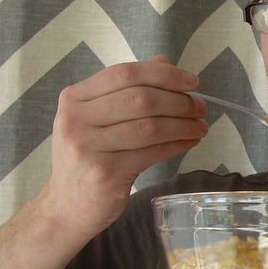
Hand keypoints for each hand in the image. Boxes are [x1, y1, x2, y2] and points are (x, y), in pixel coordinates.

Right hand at [41, 56, 207, 238]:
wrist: (67, 206)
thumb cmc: (91, 157)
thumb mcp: (99, 118)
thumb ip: (128, 89)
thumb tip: (164, 62)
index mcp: (74, 97)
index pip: (125, 73)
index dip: (164, 75)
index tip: (192, 82)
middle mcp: (76, 118)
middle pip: (141, 99)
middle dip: (179, 102)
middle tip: (200, 108)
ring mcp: (88, 146)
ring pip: (150, 126)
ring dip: (183, 124)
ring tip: (200, 126)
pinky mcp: (105, 172)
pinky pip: (152, 152)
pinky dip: (177, 145)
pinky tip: (190, 142)